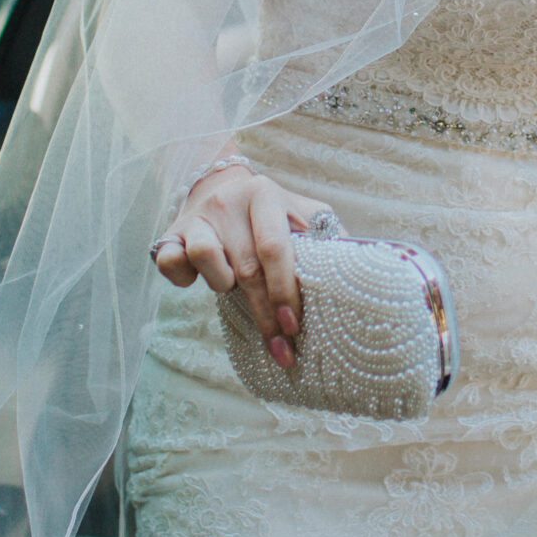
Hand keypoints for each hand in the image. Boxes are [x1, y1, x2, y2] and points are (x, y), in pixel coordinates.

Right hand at [150, 157, 322, 368]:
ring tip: (234, 288)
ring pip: (207, 260)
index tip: (295, 327)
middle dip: (265, 313)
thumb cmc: (272, 215)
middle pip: (247, 267)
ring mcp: (197, 217)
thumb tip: (366, 268)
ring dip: (223, 285)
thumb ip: (329, 237)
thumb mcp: (304, 214)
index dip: (285, 291)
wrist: (222, 187)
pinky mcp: (170, 234)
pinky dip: (182, 277)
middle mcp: (229, 202)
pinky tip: (197, 281)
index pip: (276, 248)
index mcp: (266, 195)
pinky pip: (170, 262)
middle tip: (280, 348)